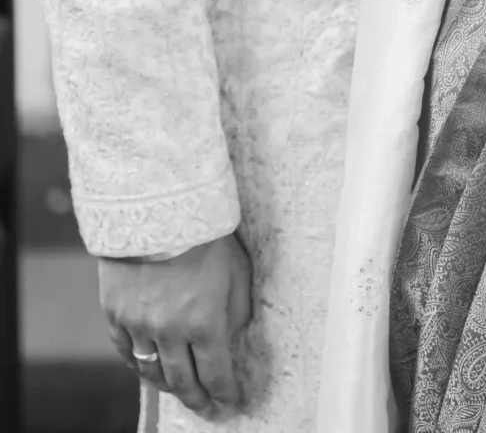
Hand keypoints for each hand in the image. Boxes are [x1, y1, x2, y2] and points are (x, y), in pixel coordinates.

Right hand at [100, 231, 250, 414]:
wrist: (157, 207)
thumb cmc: (205, 234)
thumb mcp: (236, 270)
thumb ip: (236, 309)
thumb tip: (233, 334)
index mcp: (204, 323)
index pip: (216, 373)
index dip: (225, 392)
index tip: (232, 401)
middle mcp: (169, 332)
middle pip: (182, 382)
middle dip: (198, 400)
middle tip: (207, 410)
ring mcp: (138, 325)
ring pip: (151, 372)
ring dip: (167, 387)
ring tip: (179, 392)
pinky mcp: (115, 312)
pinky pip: (125, 351)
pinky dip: (137, 364)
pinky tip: (147, 368)